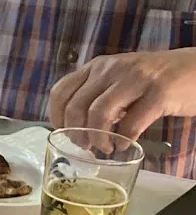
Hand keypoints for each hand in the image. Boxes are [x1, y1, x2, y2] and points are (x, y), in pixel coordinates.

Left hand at [49, 48, 195, 152]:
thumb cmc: (155, 80)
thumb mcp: (119, 80)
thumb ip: (98, 95)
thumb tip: (74, 125)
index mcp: (98, 66)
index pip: (60, 91)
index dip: (56, 117)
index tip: (64, 133)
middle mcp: (112, 68)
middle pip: (76, 106)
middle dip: (76, 133)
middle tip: (85, 147)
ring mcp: (136, 78)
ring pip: (99, 113)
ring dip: (98, 138)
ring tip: (104, 148)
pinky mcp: (159, 92)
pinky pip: (131, 123)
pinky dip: (123, 140)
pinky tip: (124, 145)